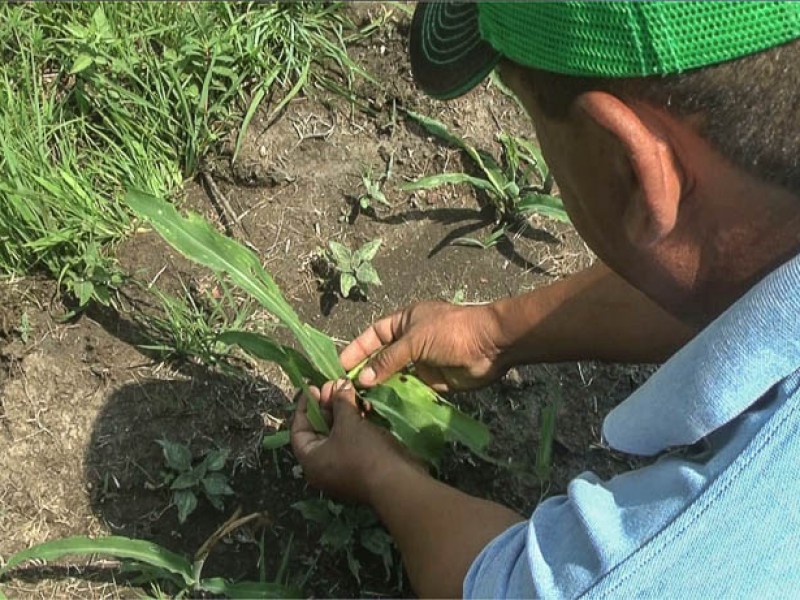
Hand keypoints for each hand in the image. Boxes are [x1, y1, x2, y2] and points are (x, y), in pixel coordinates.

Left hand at [291, 379, 425, 503]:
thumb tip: (339, 383)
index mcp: (311, 460)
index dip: (305, 406)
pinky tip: (364, 408)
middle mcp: (322, 467)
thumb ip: (340, 401)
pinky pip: (351, 442)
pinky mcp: (360, 467)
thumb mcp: (348, 422)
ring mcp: (342, 469)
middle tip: (336, 385)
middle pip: (318, 431)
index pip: (298, 429)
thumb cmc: (364, 452)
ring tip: (351, 392)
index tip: (315, 387)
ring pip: (337, 435)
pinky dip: (355, 425)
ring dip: (343, 413)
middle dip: (327, 406)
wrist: (398, 482)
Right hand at [340, 300, 507, 391]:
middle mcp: (410, 342)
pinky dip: (397, 399)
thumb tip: (363, 378)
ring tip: (360, 404)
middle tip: (346, 391)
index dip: (356, 349)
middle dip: (365, 373)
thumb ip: (388, 359)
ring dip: (379, 389)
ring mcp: (421, 363)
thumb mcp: (415, 340)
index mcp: (404, 322)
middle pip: (381, 358)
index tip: (339, 366)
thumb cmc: (451, 332)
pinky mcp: (432, 382)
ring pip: (394, 377)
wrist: (490, 345)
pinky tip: (382, 410)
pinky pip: (410, 391)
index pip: (372, 335)